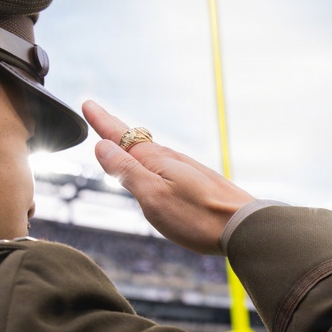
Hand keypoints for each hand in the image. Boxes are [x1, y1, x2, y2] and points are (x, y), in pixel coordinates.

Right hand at [82, 100, 254, 255]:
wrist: (243, 227)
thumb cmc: (196, 216)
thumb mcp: (152, 196)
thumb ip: (126, 171)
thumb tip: (101, 146)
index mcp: (156, 160)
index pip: (121, 136)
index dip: (102, 120)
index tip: (87, 104)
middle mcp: (170, 159)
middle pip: (135, 141)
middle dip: (114, 130)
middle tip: (98, 116)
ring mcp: (185, 170)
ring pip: (151, 152)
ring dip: (131, 144)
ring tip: (118, 140)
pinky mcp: (196, 182)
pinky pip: (164, 164)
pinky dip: (149, 160)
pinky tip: (152, 167)